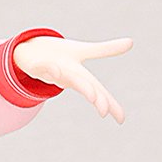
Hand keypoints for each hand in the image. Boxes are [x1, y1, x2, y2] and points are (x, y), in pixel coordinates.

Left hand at [13, 35, 131, 122]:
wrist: (29, 53)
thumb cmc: (59, 56)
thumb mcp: (83, 50)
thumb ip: (105, 50)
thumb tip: (132, 42)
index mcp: (80, 75)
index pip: (99, 91)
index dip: (110, 103)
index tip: (121, 119)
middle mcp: (67, 77)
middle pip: (84, 87)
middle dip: (95, 98)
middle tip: (104, 110)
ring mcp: (52, 73)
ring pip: (65, 79)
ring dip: (76, 84)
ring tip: (91, 95)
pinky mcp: (38, 66)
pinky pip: (43, 67)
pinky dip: (48, 67)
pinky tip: (54, 67)